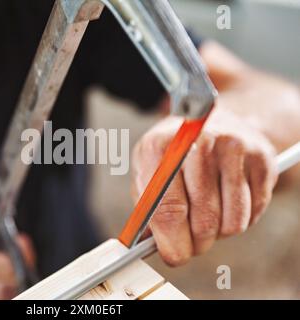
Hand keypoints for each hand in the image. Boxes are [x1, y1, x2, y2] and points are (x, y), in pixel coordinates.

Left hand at [131, 107, 278, 265]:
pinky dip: (238, 220)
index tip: (174, 256)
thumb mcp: (147, 171)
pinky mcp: (260, 157)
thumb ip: (147, 209)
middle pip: (203, 221)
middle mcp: (198, 142)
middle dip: (196, 244)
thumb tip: (150, 247)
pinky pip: (253, 213)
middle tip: (192, 242)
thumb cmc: (171, 154)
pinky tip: (226, 203)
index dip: (172, 243)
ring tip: (207, 217)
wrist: (210, 121)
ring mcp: (233, 146)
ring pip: (232, 222)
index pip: (168, 209)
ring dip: (218, 234)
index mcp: (159, 147)